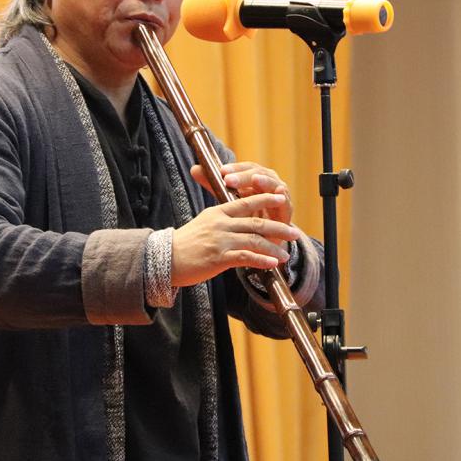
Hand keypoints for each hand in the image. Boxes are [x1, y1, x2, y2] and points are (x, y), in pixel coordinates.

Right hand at [171, 193, 298, 286]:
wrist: (166, 259)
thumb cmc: (186, 243)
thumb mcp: (204, 222)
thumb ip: (222, 217)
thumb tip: (239, 214)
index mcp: (218, 212)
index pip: (246, 201)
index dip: (266, 199)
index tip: (282, 197)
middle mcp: (221, 223)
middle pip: (256, 222)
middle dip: (278, 227)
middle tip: (294, 232)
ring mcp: (220, 240)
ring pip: (254, 240)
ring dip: (273, 247)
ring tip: (285, 255)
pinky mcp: (218, 258)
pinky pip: (245, 257)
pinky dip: (261, 260)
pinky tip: (272, 264)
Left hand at [191, 161, 293, 224]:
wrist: (259, 244)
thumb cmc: (243, 219)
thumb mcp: (227, 201)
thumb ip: (213, 184)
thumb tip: (194, 169)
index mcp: (255, 179)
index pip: (245, 168)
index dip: (235, 168)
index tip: (221, 171)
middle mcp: (269, 184)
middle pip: (259, 173)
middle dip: (244, 176)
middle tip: (229, 179)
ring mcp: (280, 197)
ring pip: (273, 184)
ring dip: (264, 181)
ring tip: (255, 179)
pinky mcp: (287, 213)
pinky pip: (286, 203)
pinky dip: (282, 198)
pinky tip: (277, 193)